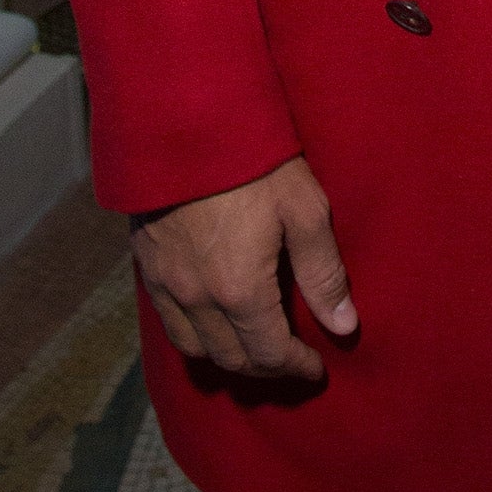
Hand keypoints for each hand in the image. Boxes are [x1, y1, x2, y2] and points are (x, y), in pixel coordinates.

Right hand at [131, 155, 356, 384]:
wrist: (186, 123)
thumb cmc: (256, 162)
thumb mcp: (305, 210)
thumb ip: (323, 274)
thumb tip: (344, 327)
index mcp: (239, 291)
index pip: (268, 353)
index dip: (296, 366)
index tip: (316, 366)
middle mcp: (196, 299)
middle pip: (231, 358)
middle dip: (265, 367)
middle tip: (291, 360)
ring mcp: (166, 284)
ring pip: (195, 347)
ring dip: (227, 356)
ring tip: (254, 346)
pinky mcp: (146, 265)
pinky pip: (168, 322)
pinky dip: (195, 335)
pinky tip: (214, 320)